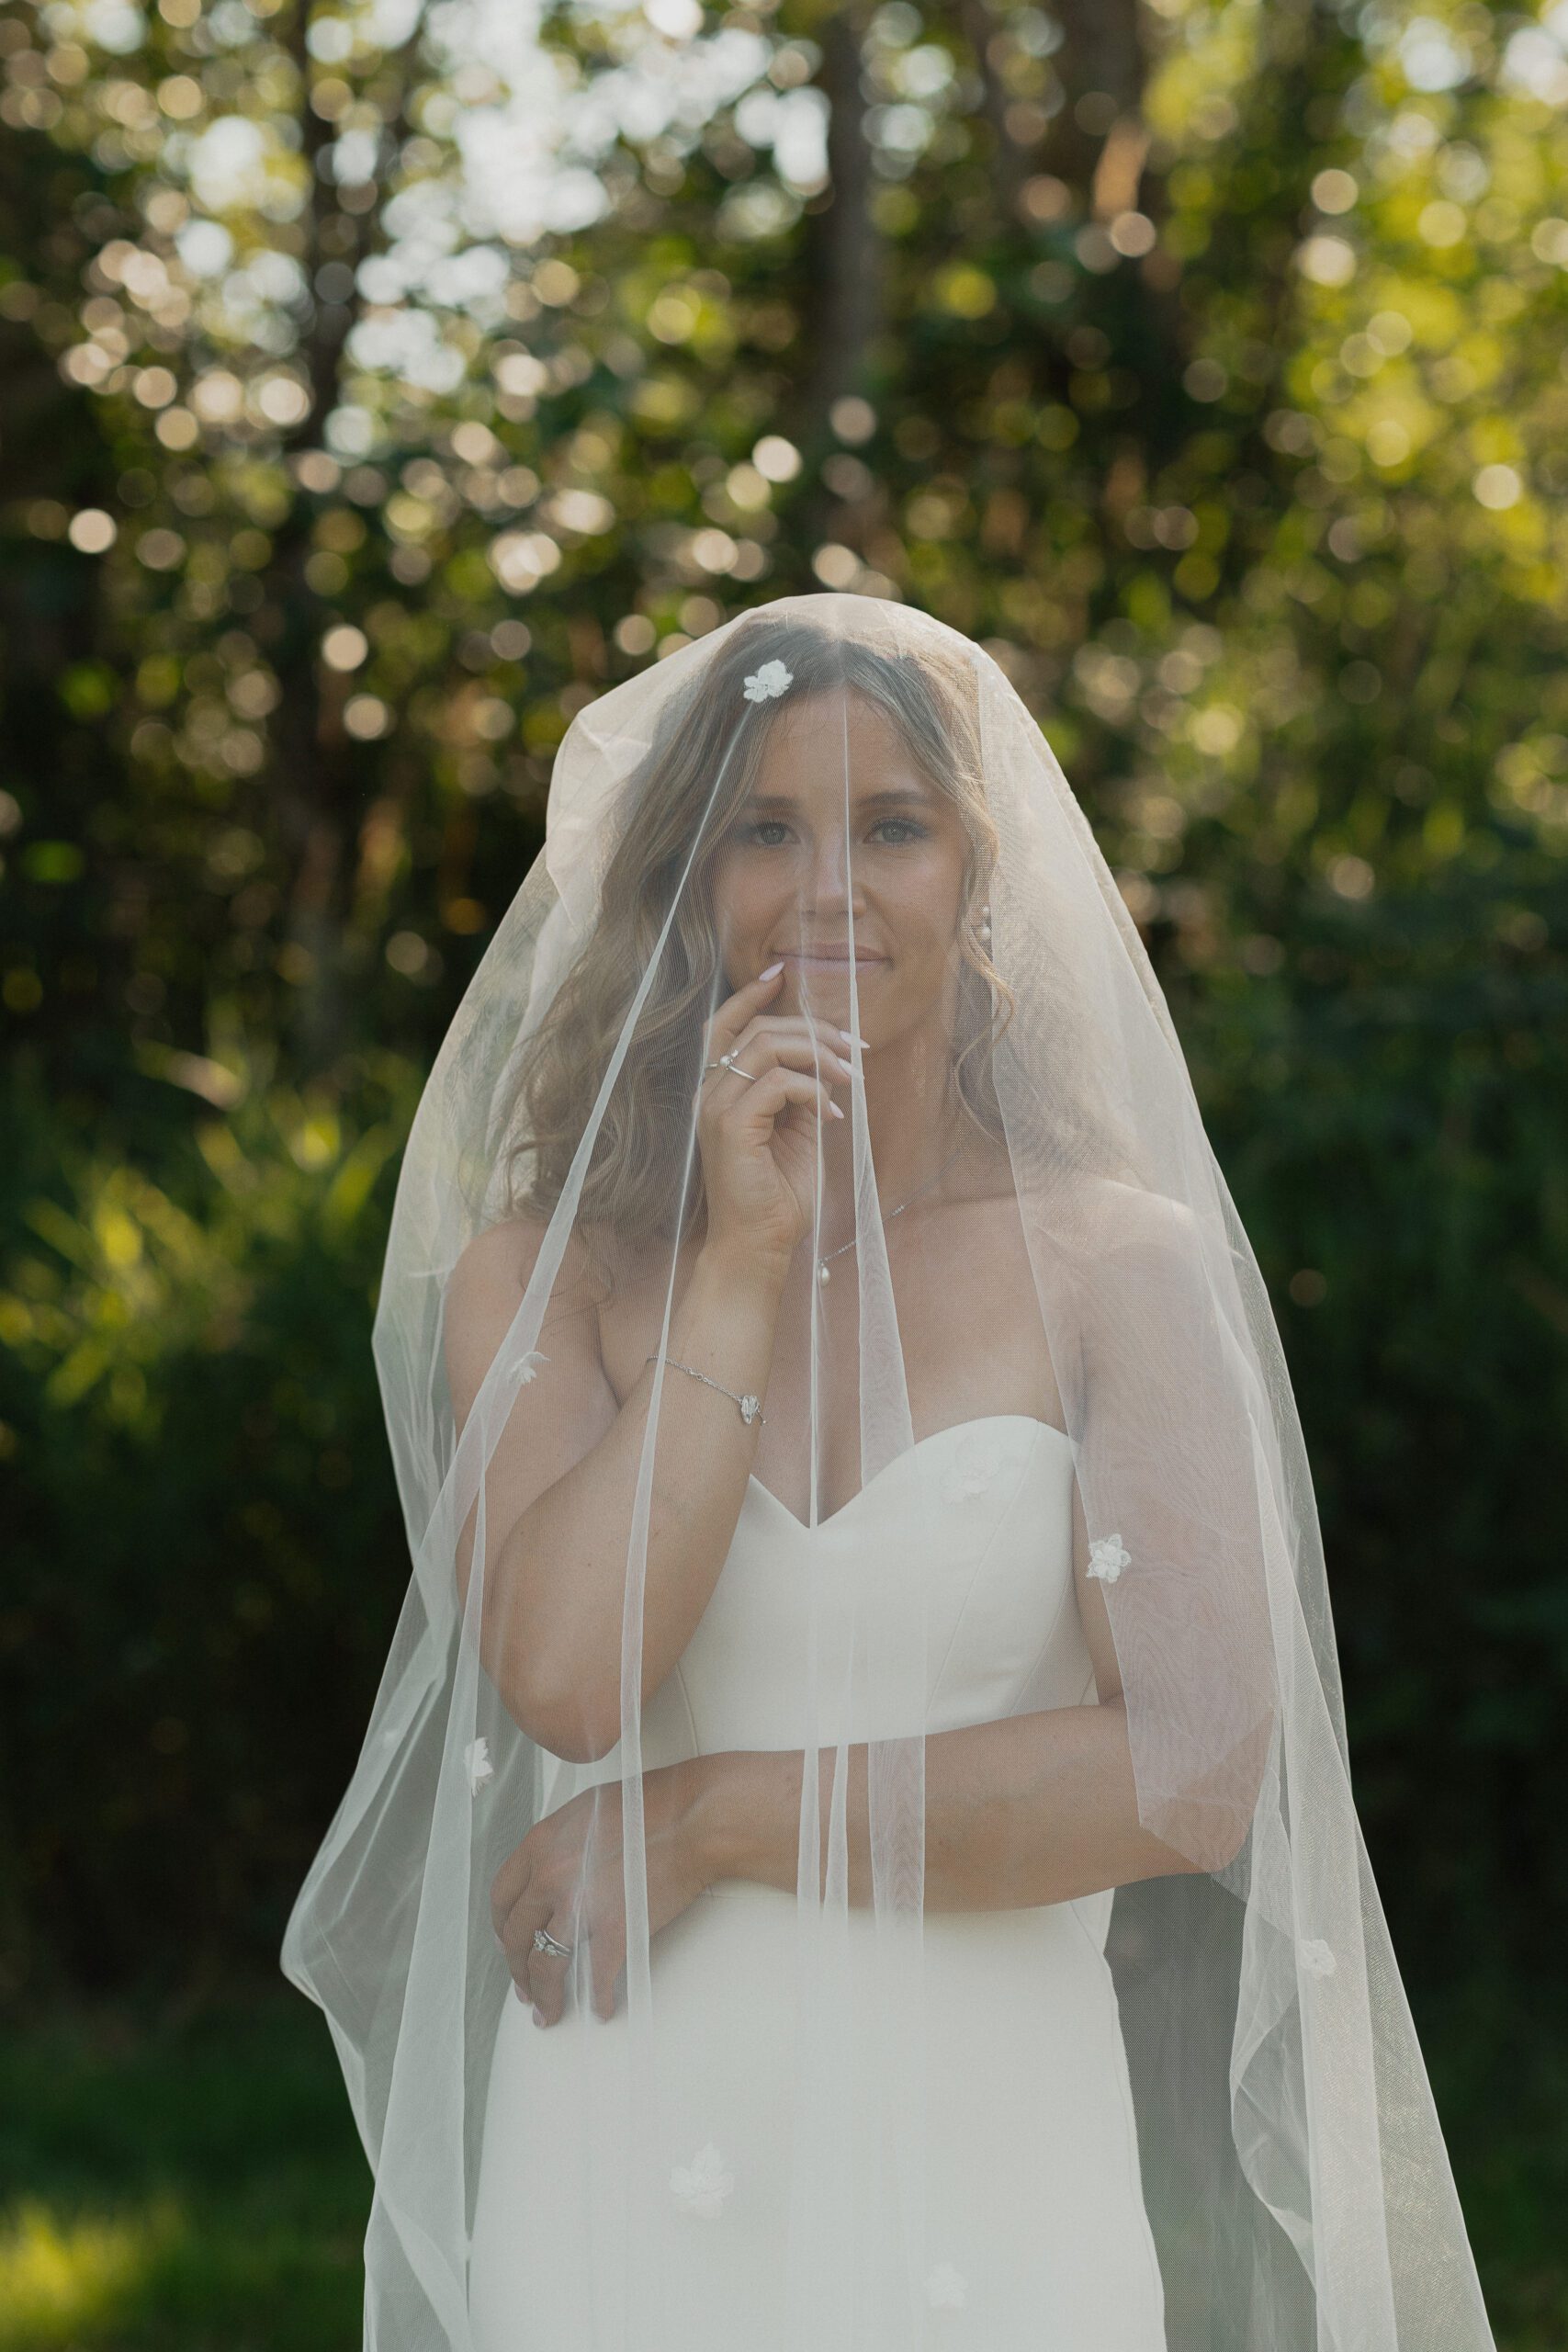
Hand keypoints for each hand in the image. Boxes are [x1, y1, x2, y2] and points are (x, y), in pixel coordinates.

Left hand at [491, 1759, 718, 2024]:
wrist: (694, 1817)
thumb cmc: (654, 1806)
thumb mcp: (588, 1810)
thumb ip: (562, 1842)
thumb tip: (554, 1868)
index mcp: (542, 1843)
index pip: (503, 1896)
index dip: (502, 1928)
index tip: (509, 1943)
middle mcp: (551, 1875)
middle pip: (518, 1936)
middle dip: (518, 1969)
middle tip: (525, 1988)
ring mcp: (579, 1905)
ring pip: (545, 1964)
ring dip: (544, 1995)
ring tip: (549, 2012)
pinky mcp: (613, 1930)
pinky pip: (595, 1978)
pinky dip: (597, 2000)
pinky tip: (600, 2008)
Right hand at [697, 965, 854, 1273]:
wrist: (758, 1245)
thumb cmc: (777, 1194)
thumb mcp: (796, 1129)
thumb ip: (801, 1090)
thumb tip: (826, 1056)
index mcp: (720, 1091)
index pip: (725, 1025)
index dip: (751, 994)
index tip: (783, 973)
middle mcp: (710, 1093)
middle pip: (758, 1029)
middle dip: (814, 1030)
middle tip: (855, 1050)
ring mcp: (716, 1108)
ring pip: (768, 1047)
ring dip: (819, 1055)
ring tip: (850, 1080)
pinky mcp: (732, 1126)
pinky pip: (776, 1082)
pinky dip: (813, 1090)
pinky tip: (832, 1116)